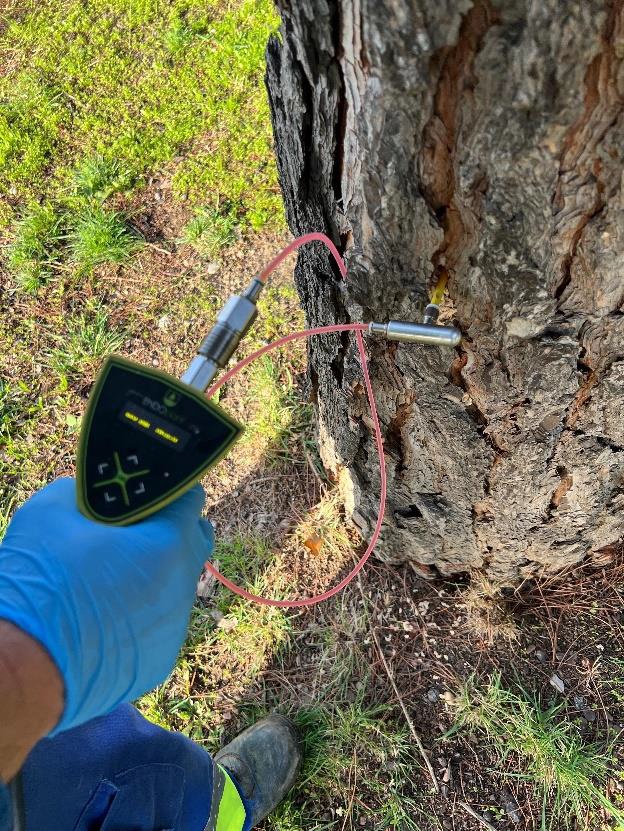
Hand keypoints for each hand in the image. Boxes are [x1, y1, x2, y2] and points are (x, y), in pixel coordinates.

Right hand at [0, 477, 212, 733]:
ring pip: (178, 586)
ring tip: (112, 577)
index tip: (145, 496)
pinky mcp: (160, 660)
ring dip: (157, 575)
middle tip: (133, 531)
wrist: (24, 666)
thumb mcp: (51, 512)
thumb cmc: (41, 584)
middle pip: (194, 542)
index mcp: (169, 542)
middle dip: (172, 530)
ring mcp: (174, 626)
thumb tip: (86, 494)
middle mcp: (182, 584)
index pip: (189, 498)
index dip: (167, 492)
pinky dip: (143, 614)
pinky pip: (160, 624)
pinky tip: (107, 616)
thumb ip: (82, 492)